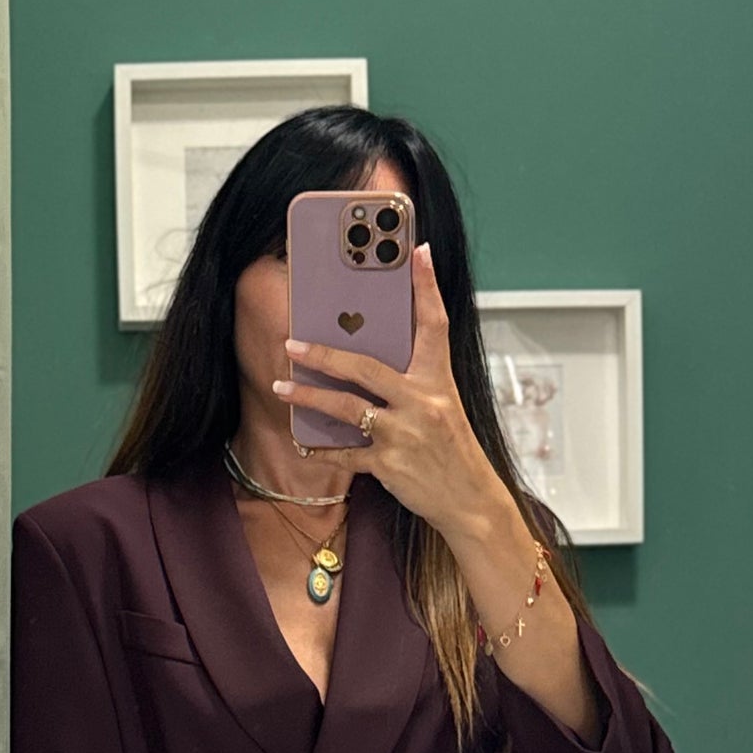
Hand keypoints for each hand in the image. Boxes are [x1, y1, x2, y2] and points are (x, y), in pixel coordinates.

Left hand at [276, 241, 599, 736]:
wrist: (471, 503)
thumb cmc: (453, 452)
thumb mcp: (443, 407)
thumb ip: (414, 379)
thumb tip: (374, 355)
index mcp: (439, 380)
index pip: (434, 323)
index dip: (425, 286)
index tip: (414, 250)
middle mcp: (424, 402)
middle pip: (367, 367)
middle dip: (325, 352)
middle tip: (292, 341)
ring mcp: (406, 434)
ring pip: (347, 408)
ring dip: (309, 397)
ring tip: (281, 386)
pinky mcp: (391, 465)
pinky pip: (347, 454)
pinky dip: (322, 449)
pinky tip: (302, 444)